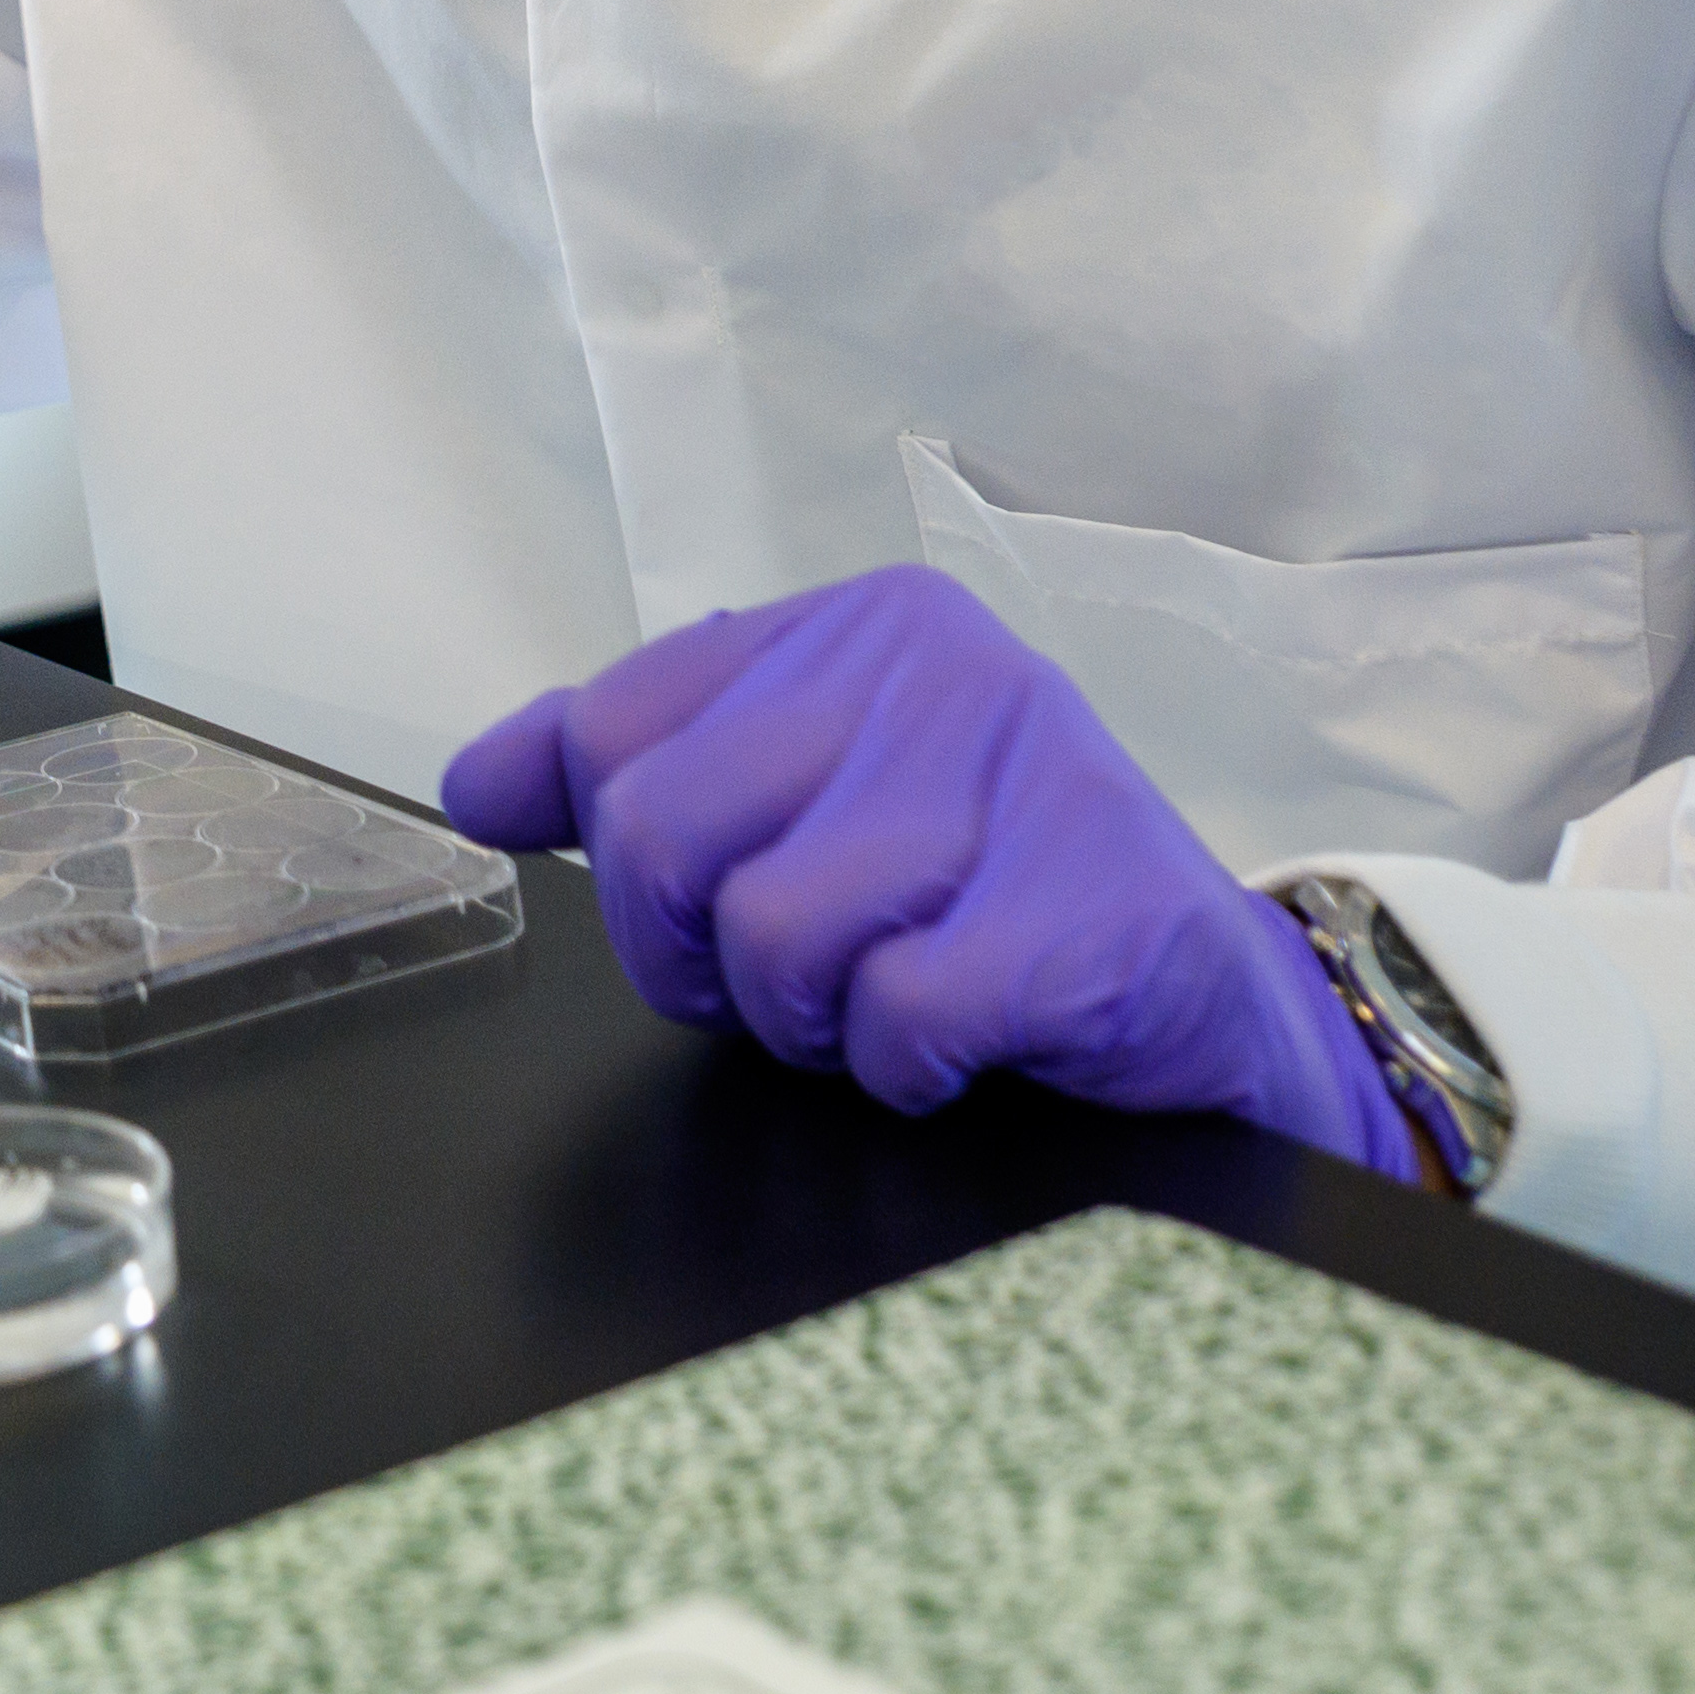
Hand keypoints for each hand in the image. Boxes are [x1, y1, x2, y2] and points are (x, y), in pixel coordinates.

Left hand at [440, 566, 1419, 1178]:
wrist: (1218, 1018)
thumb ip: (645, 769)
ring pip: (772, 936)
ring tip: (901, 998)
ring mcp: (1023, 778)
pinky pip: (897, 1015)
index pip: (616, 729)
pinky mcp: (1086, 911)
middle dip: (705, 959)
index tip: (702, 905)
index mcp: (858, 629)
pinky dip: (910, 1065)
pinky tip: (968, 1042)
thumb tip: (476, 785)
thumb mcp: (816, 804)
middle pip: (665, 836)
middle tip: (805, 983)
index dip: (627, 862)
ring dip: (817, 1018)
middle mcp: (939, 670)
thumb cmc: (1000, 905)